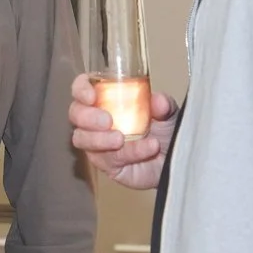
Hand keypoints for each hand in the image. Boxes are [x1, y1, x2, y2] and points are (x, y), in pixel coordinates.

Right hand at [68, 73, 177, 189]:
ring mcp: (99, 143)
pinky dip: (129, 153)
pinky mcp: (107, 164)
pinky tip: (147, 148)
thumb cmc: (166, 130)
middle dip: (87, 117)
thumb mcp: (169, 112)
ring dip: (99, 139)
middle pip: (76, 114)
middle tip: (107, 120)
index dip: (81, 89)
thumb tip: (158, 101)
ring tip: (121, 139)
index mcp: (106, 99)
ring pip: (82, 140)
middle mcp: (97, 120)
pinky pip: (108, 159)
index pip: (82, 88)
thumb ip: (164, 105)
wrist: (177, 158)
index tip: (91, 95)